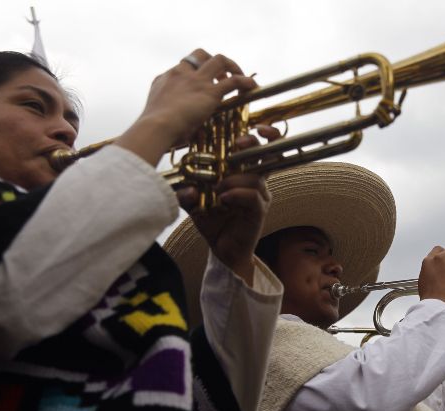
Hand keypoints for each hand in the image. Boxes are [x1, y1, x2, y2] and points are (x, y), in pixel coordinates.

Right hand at [115, 49, 257, 166]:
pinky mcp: (210, 92)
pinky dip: (245, 82)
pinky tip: (252, 86)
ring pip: (219, 60)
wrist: (155, 127)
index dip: (194, 71)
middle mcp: (181, 74)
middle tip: (221, 75)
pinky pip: (234, 81)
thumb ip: (167, 117)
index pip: (182, 67)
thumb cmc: (153, 129)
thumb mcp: (156, 116)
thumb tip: (179, 132)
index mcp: (165, 79)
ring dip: (232, 66)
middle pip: (200, 54)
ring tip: (239, 75)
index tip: (201, 81)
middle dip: (213, 61)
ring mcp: (197, 81)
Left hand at [179, 124, 281, 284]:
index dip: (262, 134)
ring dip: (234, 179)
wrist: (223, 250)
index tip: (255, 125)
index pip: (258, 147)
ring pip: (255, 176)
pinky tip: (223, 199)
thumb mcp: (195, 200)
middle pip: (267, 154)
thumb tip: (177, 177)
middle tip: (238, 145)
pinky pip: (253, 196)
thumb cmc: (213, 221)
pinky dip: (237, 194)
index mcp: (244, 173)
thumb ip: (186, 187)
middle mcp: (256, 181)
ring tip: (218, 189)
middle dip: (253, 144)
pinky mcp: (259, 211)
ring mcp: (260, 196)